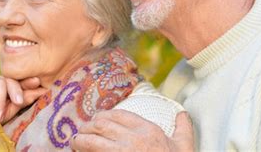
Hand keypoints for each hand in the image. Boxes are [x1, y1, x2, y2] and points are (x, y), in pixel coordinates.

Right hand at [0, 72, 46, 128]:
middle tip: (19, 102)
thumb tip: (40, 90)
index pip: (20, 83)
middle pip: (12, 80)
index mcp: (6, 90)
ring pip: (2, 81)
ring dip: (1, 99)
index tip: (41, 86)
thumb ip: (21, 100)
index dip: (29, 84)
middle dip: (17, 90)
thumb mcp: (8, 112)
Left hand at [70, 110, 193, 151]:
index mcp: (149, 131)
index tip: (97, 119)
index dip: (104, 115)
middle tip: (82, 131)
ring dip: (80, 140)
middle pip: (101, 124)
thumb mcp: (185, 148)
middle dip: (88, 126)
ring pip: (92, 140)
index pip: (119, 115)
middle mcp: (133, 140)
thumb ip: (183, 129)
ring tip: (75, 142)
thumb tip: (183, 113)